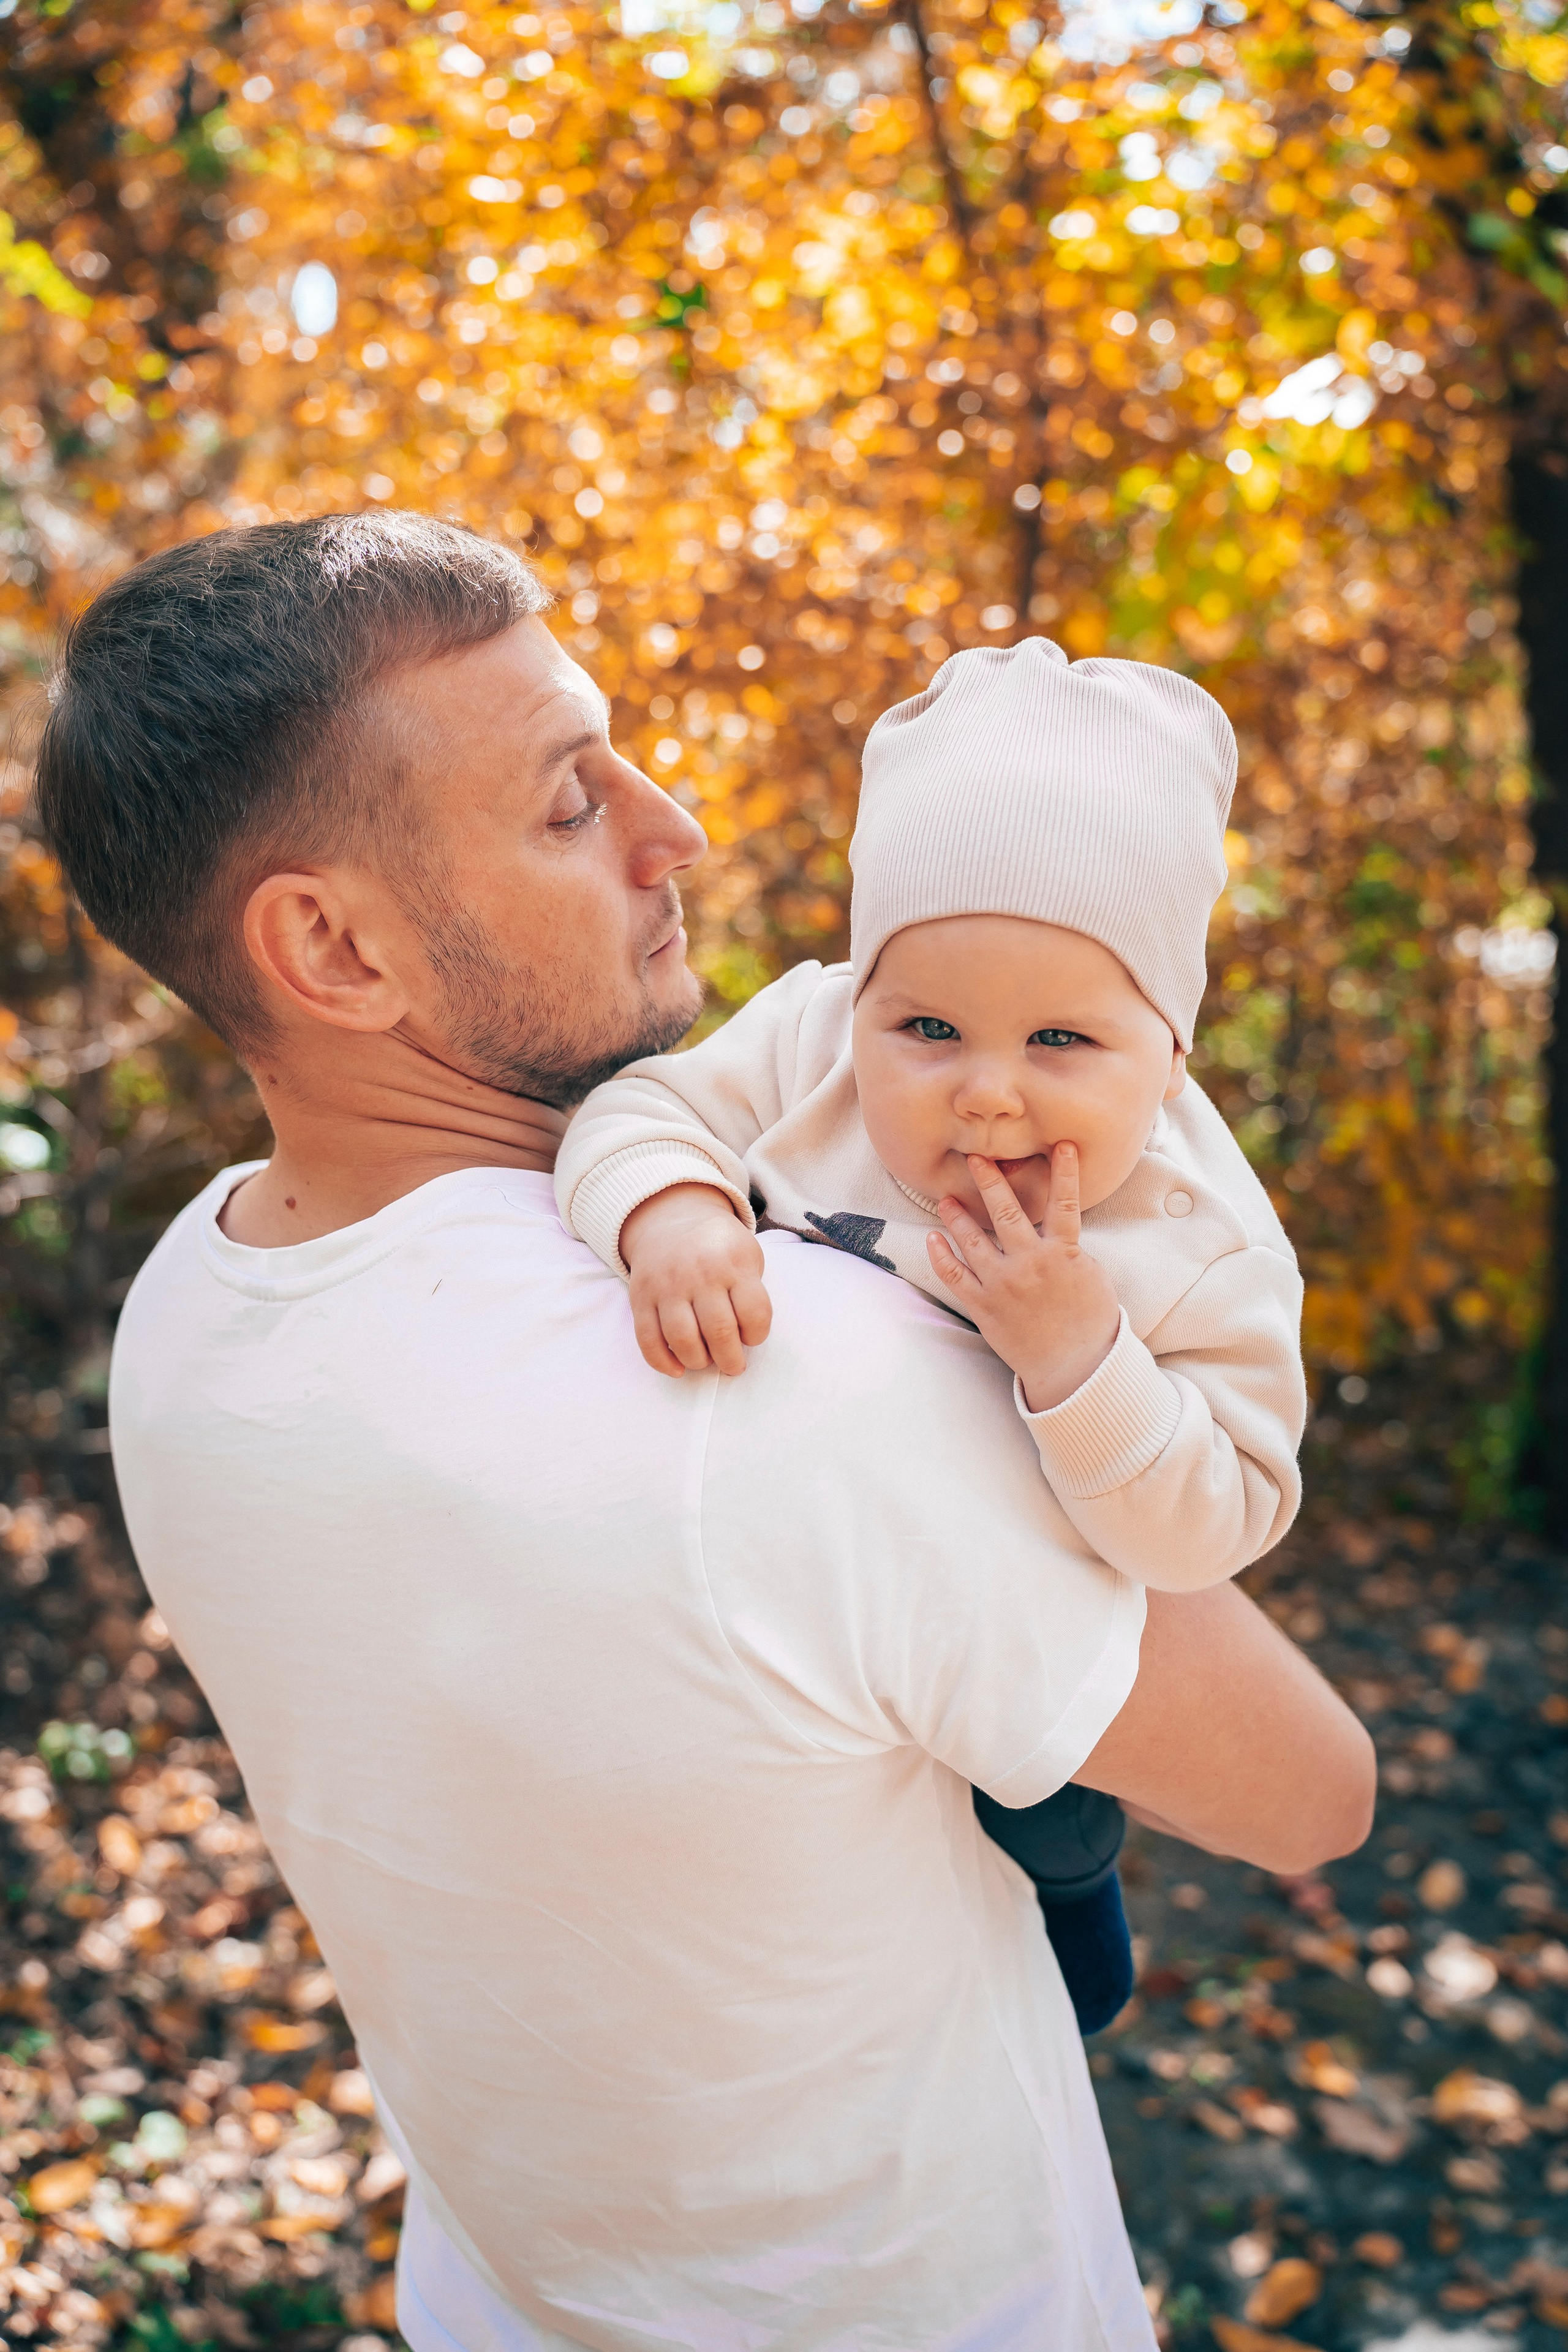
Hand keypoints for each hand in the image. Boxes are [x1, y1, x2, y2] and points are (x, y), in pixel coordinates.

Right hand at [620, 1184, 772, 1378]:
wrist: (671, 1220)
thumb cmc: (718, 1248)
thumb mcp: (746, 1255)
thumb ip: (751, 1291)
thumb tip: (742, 1341)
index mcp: (732, 1263)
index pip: (754, 1312)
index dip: (758, 1335)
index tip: (752, 1337)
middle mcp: (699, 1274)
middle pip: (720, 1331)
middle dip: (730, 1360)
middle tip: (733, 1366)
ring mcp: (666, 1286)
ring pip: (683, 1340)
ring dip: (698, 1361)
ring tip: (706, 1361)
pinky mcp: (641, 1297)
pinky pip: (648, 1339)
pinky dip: (662, 1362)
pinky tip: (677, 1369)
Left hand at [926, 1147, 1119, 1413]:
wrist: (1075, 1368)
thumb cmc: (1090, 1323)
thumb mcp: (1092, 1278)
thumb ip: (1071, 1249)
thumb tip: (1059, 1228)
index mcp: (1063, 1253)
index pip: (1064, 1203)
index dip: (1065, 1172)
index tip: (1061, 1144)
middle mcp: (1029, 1264)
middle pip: (1006, 1212)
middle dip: (990, 1180)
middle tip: (975, 1157)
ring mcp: (1003, 1285)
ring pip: (973, 1241)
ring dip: (957, 1216)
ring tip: (945, 1198)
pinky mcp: (984, 1307)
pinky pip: (955, 1277)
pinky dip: (941, 1256)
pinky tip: (932, 1239)